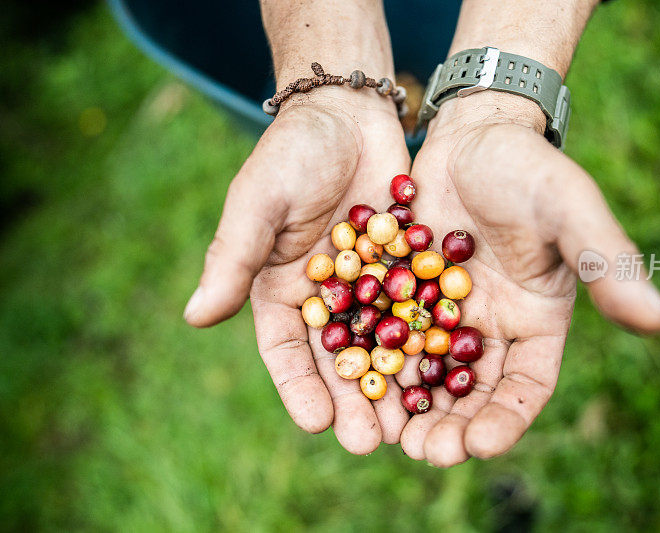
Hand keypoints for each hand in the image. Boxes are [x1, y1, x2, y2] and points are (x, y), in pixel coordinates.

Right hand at [184, 89, 411, 453]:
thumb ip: (232, 258)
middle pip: (339, 360)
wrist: (349, 113)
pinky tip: (446, 373)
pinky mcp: (407, 270)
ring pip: (383, 346)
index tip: (316, 424)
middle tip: (373, 444)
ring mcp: (370, 287)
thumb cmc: (292, 154)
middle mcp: (326, 299)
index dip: (299, 388)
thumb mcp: (259, 203)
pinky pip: (419, 312)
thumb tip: (194, 317)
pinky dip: (430, 343)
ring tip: (413, 426)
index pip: (286, 352)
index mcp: (281, 291)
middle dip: (354, 401)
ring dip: (396, 386)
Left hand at [395, 94, 659, 466]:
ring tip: (387, 434)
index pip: (525, 387)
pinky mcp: (405, 291)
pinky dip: (374, 359)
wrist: (473, 131)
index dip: (506, 420)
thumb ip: (609, 261)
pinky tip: (352, 379)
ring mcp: (445, 311)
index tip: (479, 446)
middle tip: (424, 452)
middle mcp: (490, 326)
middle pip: (470, 391)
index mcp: (536, 320)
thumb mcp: (569, 210)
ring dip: (408, 405)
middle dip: (450, 426)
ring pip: (424, 371)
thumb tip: (658, 321)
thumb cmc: (529, 169)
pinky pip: (386, 333)